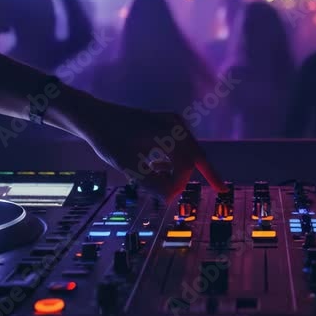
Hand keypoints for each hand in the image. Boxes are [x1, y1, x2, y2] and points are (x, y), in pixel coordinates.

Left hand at [70, 101, 224, 201]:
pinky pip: (181, 146)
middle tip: (219, 188)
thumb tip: (171, 198)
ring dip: (181, 168)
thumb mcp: (127, 165)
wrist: (96, 117)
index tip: (166, 197)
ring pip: (189, 151)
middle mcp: (175, 124)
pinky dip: (175, 160)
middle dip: (200, 173)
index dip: (180, 183)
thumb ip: (150, 182)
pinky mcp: (167, 124)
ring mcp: (172, 122)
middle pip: (195, 155)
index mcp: (167, 132)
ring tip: (163, 179)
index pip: (186, 164)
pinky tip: (158, 168)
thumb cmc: (109, 139)